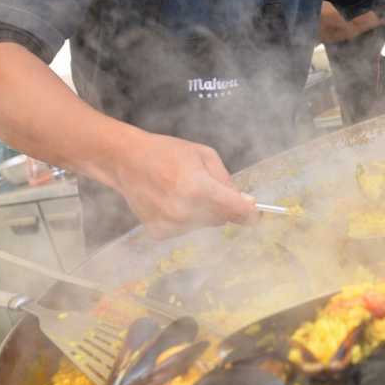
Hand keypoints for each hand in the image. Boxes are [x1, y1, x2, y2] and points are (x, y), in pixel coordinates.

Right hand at [114, 132, 255, 238]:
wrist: (127, 160)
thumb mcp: (205, 155)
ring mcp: (170, 224)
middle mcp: (184, 210)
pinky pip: (186, 229)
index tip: (257, 214)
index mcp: (198, 188)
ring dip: (204, 211)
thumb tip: (246, 202)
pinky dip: (186, 217)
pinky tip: (172, 200)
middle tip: (210, 188)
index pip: (235, 210)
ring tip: (185, 190)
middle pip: (222, 218)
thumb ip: (226, 180)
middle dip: (225, 206)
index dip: (250, 214)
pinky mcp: (159, 232)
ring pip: (205, 224)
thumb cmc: (167, 152)